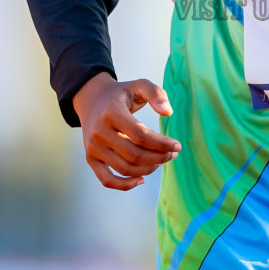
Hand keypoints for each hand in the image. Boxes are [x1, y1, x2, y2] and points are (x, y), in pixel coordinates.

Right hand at [71, 73, 180, 190]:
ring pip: (125, 168)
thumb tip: (168, 113)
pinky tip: (142, 179)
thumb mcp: (139, 85)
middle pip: (134, 155)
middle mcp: (99, 132)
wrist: (91, 99)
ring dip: (148, 169)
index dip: (162, 144)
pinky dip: (125, 185)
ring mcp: (93, 148)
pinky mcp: (90, 158)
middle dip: (159, 157)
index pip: (141, 135)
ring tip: (161, 161)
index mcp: (112, 113)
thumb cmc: (121, 94)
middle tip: (172, 154)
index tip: (177, 145)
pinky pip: (107, 180)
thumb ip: (156, 93)